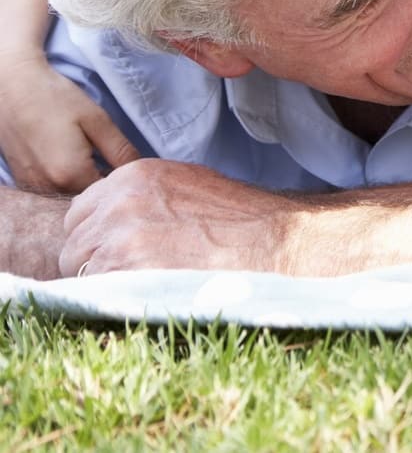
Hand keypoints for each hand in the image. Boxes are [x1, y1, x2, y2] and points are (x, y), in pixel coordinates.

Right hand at [0, 53, 140, 192]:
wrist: (11, 86)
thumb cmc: (56, 99)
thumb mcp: (97, 120)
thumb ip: (120, 151)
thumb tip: (140, 171)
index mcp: (70, 175)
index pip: (107, 191)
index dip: (121, 179)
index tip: (125, 162)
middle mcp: (48, 187)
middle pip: (87, 196)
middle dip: (102, 182)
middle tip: (107, 156)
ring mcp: (31, 185)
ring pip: (69, 194)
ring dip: (82, 182)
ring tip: (86, 154)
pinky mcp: (22, 179)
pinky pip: (50, 189)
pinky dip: (63, 179)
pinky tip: (66, 156)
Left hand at [61, 160, 297, 274]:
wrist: (273, 240)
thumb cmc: (238, 217)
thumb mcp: (186, 184)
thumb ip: (142, 197)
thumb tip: (111, 220)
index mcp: (132, 176)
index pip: (79, 212)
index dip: (96, 235)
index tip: (119, 249)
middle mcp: (119, 203)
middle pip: (74, 244)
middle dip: (95, 261)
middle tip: (133, 273)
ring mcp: (120, 238)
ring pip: (81, 272)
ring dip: (105, 283)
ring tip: (146, 284)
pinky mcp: (128, 272)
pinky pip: (97, 294)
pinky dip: (116, 300)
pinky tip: (150, 294)